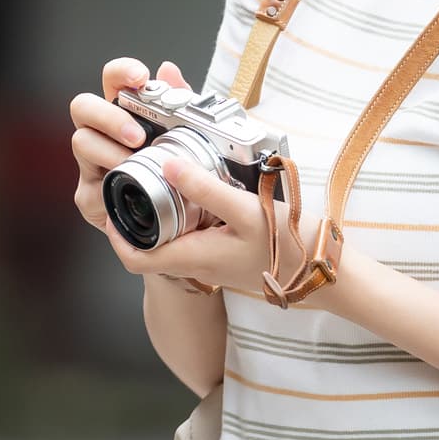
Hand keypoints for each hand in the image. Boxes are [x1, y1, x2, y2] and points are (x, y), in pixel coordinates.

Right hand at [70, 56, 187, 242]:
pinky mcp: (90, 196)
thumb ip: (180, 102)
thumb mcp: (189, 137)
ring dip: (109, 152)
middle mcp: (102, 133)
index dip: (121, 72)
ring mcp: (91, 164)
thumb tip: (169, 70)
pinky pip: (91, 189)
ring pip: (81, 142)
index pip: (112, 79)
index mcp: (126, 112)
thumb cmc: (179, 174)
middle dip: (109, 116)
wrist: (179, 225)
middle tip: (137, 136)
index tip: (140, 77)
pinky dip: (109, 189)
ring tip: (133, 164)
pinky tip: (129, 192)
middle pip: (82, 106)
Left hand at [102, 155, 329, 301]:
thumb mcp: (246, 211)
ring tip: (160, 178)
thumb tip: (165, 165)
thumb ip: (205, 189)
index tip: (111, 206)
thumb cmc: (289, 248)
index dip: (115, 237)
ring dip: (163, 214)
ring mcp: (214, 261)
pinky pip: (197, 236)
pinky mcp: (229, 253)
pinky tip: (199, 189)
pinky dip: (189, 214)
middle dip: (137, 219)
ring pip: (174, 240)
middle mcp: (199, 264)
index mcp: (194, 258)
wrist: (327, 274)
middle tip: (133, 181)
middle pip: (151, 247)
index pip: (136, 260)